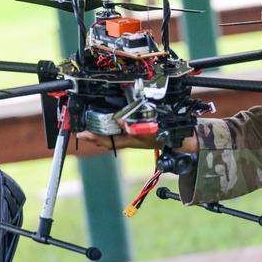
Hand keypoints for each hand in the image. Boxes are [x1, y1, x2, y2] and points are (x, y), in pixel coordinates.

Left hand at [77, 126, 198, 152]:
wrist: (180, 140)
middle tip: (82, 133)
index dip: (94, 137)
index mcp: (132, 140)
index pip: (108, 140)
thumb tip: (119, 120)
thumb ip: (135, 126)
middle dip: (95, 137)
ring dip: (102, 136)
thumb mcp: (151, 129)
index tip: (82, 134)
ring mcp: (135, 139)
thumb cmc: (167, 135)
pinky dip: (112, 133)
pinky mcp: (139, 136)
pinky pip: (120, 137)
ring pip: (113, 139)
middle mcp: (131, 141)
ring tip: (92, 132)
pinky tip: (112, 128)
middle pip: (108, 141)